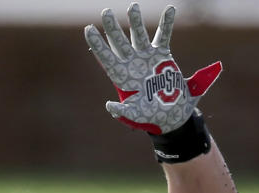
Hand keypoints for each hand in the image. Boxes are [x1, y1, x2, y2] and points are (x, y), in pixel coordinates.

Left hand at [85, 3, 221, 134]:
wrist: (170, 113)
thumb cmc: (150, 116)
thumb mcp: (134, 115)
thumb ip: (122, 111)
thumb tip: (109, 106)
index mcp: (122, 77)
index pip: (107, 57)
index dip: (97, 44)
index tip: (88, 29)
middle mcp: (132, 63)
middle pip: (120, 42)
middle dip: (113, 28)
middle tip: (106, 12)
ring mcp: (146, 57)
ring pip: (139, 35)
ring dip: (136, 21)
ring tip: (133, 7)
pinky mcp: (162, 55)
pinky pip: (163, 36)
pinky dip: (167, 24)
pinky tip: (170, 10)